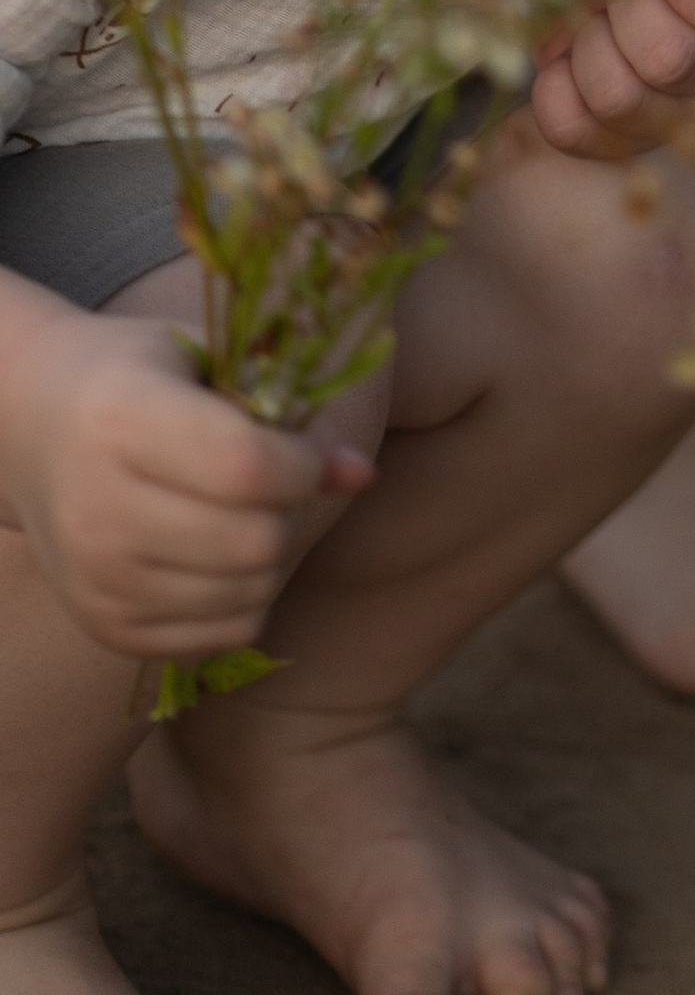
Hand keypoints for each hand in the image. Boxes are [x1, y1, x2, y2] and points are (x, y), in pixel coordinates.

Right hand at [0, 288, 366, 662]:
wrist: (29, 430)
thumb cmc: (136, 378)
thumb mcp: (202, 359)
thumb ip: (281, 405)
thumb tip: (361, 473)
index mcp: (122, 422)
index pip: (246, 468)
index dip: (304, 463)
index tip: (309, 451)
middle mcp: (98, 511)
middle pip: (254, 542)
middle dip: (293, 511)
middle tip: (280, 483)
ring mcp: (97, 579)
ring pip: (248, 595)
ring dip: (274, 555)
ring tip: (250, 514)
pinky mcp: (105, 624)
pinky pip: (223, 635)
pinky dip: (246, 599)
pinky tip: (222, 554)